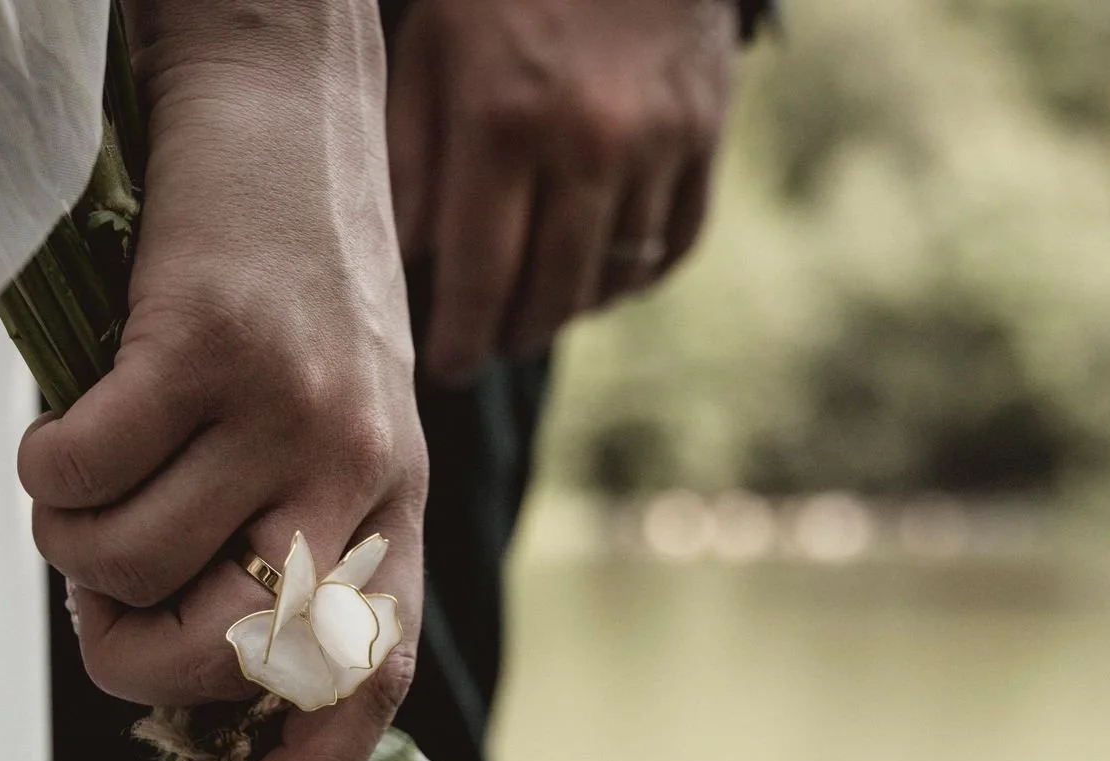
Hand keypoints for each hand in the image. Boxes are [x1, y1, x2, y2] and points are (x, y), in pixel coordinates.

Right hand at [20, 0, 425, 760]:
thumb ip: (281, 553)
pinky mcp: (204, 349)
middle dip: (120, 643)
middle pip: (214, 660)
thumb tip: (194, 703)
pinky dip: (41, 462)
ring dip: (70, 534)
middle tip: (101, 570)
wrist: (287, 117)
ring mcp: (289, 413)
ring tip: (99, 458)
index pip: (368, 684)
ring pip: (124, 567)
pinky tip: (74, 409)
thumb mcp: (323, 435)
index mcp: (392, 508)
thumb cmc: (287, 296)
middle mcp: (359, 476)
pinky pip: (76, 479)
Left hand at [387, 0, 739, 383]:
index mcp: (503, 123)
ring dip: (568, 310)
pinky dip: (633, 275)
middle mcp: (588, 145)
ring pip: (612, 278)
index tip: (443, 366)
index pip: (478, 278)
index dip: (458, 339)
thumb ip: (410, 156)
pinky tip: (598, 275)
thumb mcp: (430, 44)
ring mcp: (658, 145)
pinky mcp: (705, 136)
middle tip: (482, 347)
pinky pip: (673, 246)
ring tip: (533, 311)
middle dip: (510, 335)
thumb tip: (404, 260)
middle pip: (550, 295)